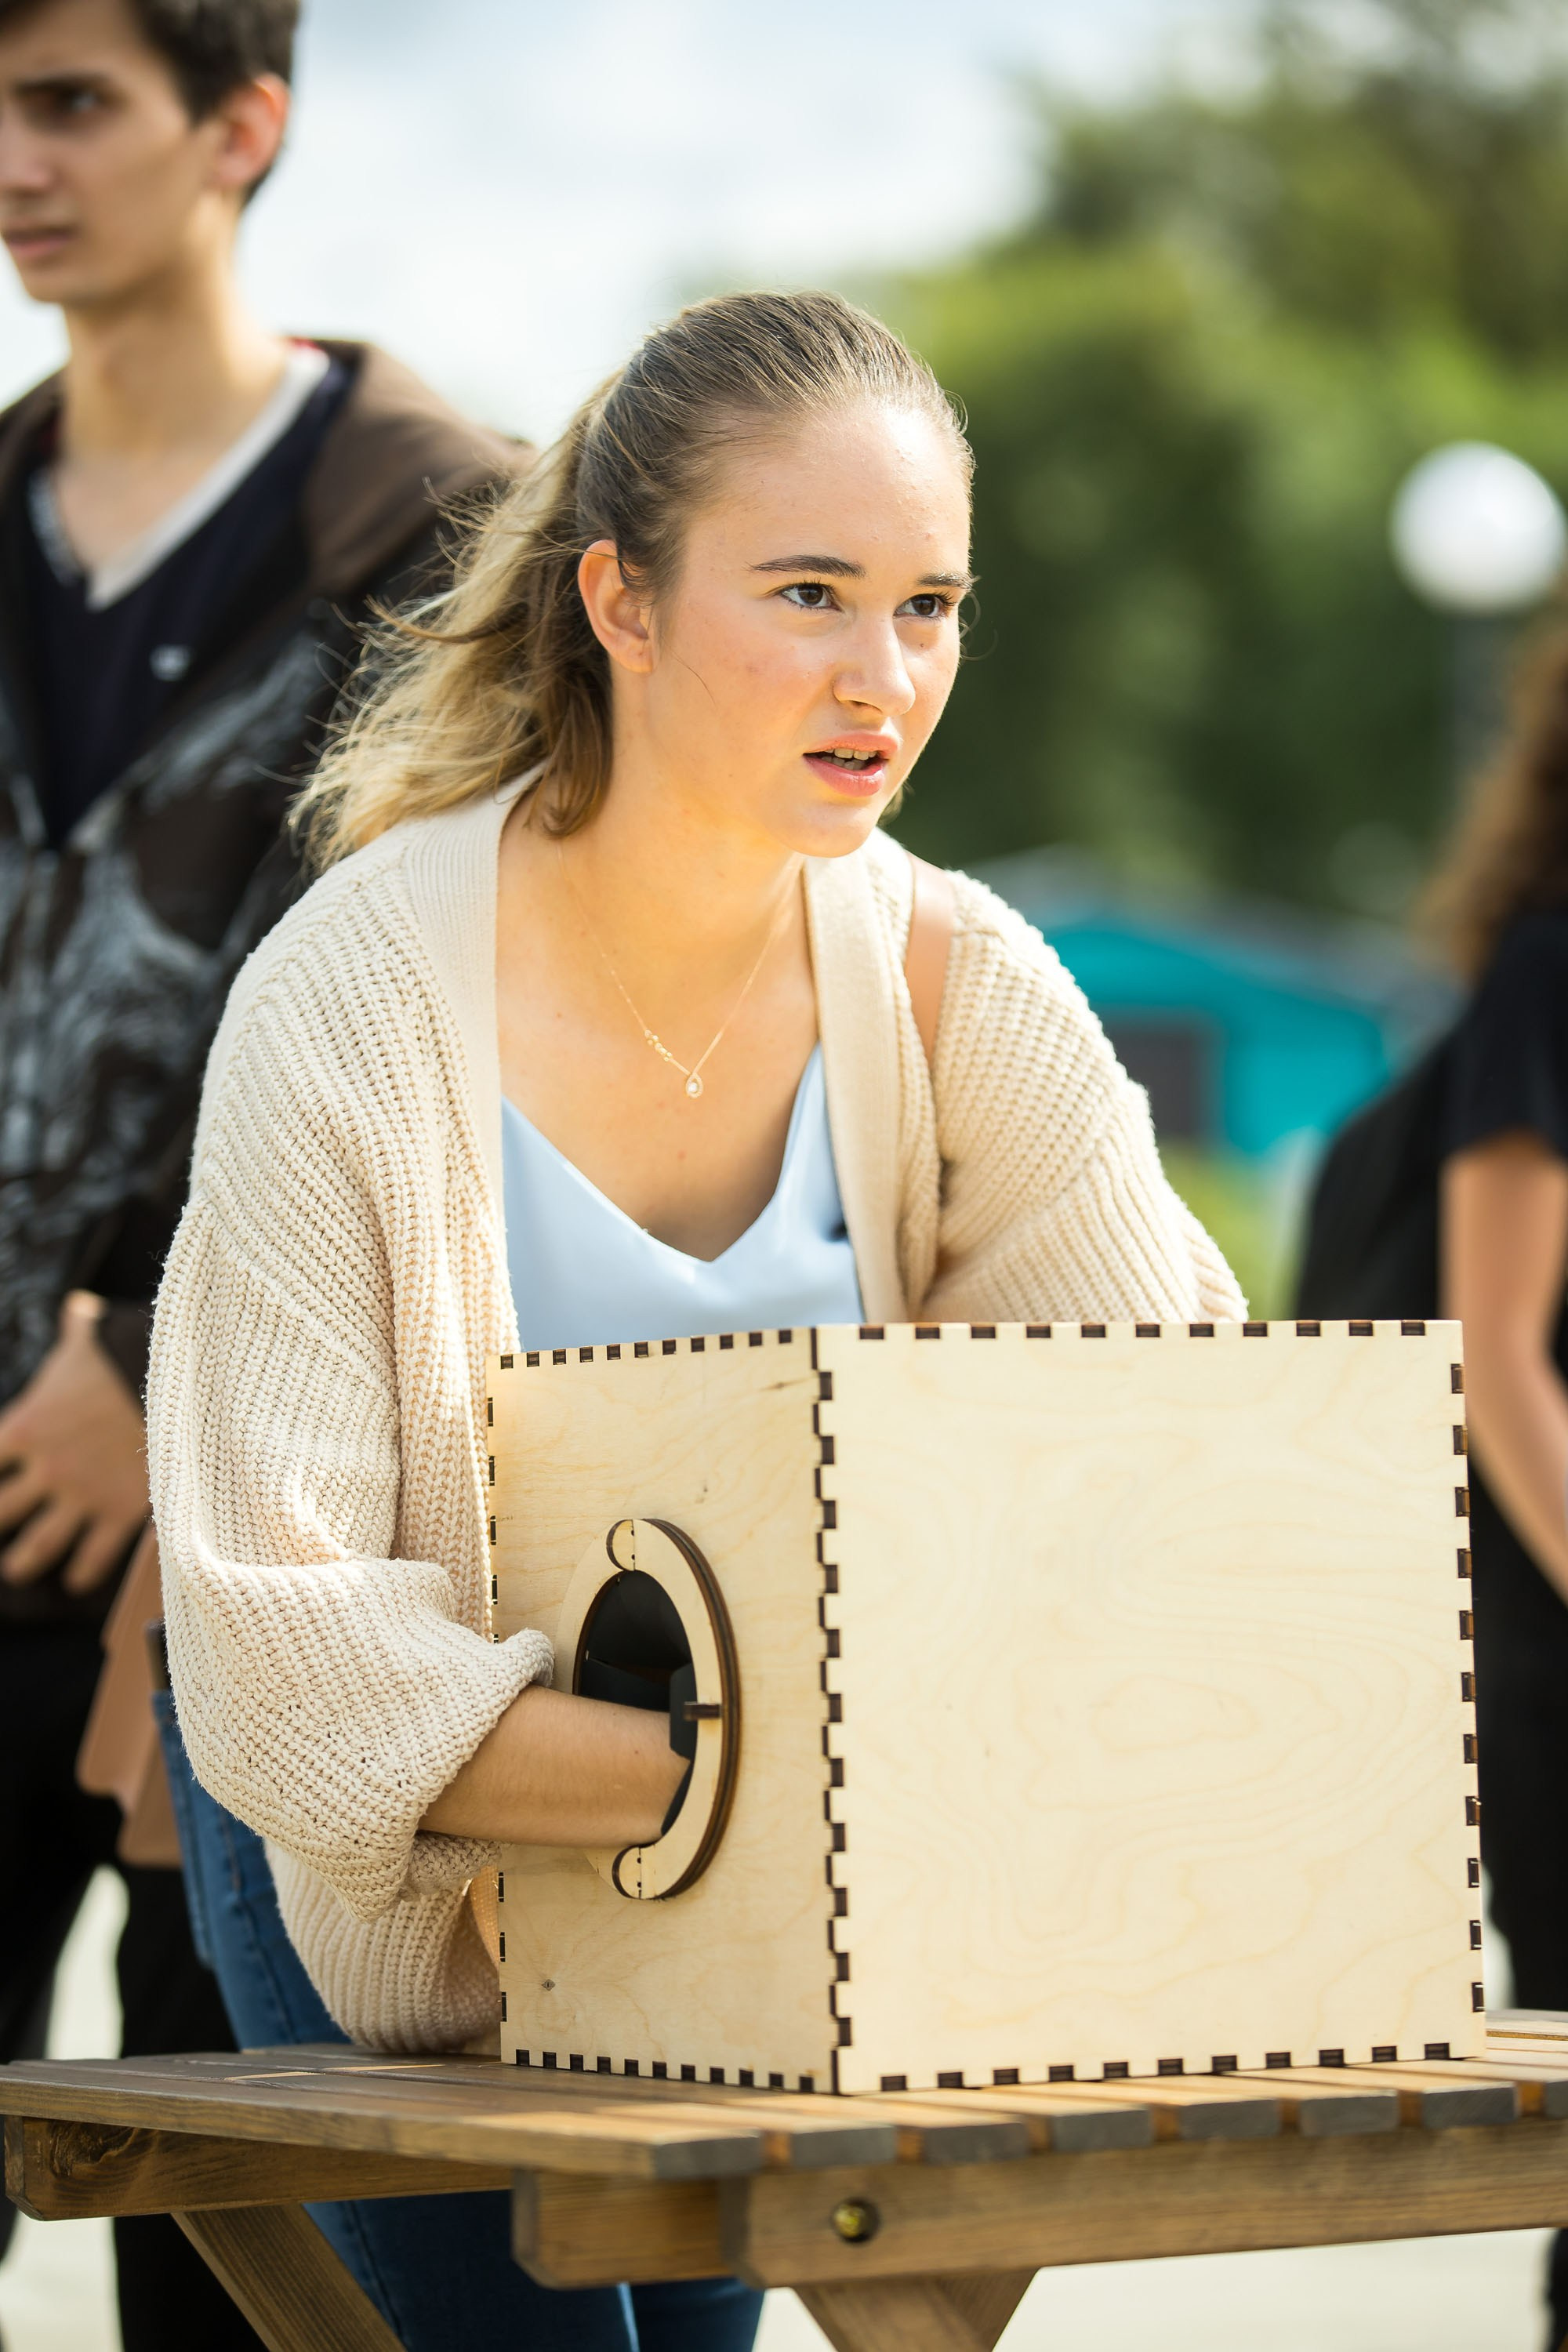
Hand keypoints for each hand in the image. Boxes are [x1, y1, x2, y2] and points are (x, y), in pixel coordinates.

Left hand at [0, 1292, 147, 1592]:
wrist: (175, 1382)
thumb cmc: (126, 1356)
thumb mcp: (89, 1343)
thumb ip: (75, 1333)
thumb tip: (79, 1308)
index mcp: (25, 1427)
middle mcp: (45, 1468)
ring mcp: (80, 1495)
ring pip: (36, 1546)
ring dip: (23, 1562)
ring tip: (18, 1570)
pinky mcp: (118, 1513)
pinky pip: (92, 1557)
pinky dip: (82, 1573)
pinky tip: (77, 1580)